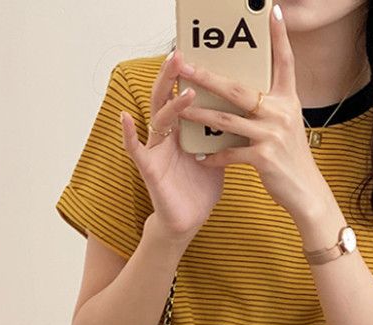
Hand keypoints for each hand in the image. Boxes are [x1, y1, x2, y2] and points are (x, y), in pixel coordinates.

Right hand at [118, 49, 224, 236]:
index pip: (182, 96)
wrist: (188, 222)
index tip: (197, 53)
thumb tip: (247, 115)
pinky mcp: (149, 170)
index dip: (187, 76)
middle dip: (172, 76)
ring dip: (169, 103)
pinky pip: (134, 149)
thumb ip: (225, 136)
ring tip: (184, 89)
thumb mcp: (218, 157)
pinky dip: (128, 134)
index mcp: (183, 131)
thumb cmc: (200, 190)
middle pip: (165, 98)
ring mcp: (156, 151)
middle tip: (181, 54)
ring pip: (157, 119)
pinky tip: (125, 118)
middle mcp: (166, 136)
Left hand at [176, 4, 329, 222]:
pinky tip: (201, 156)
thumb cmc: (291, 160)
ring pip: (227, 119)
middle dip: (207, 76)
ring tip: (180, 108)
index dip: (279, 37)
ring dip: (200, 113)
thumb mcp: (287, 127)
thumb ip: (269, 108)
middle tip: (185, 64)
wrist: (306, 193)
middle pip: (238, 89)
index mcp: (288, 101)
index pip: (285, 63)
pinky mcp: (265, 158)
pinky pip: (231, 153)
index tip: (272, 11)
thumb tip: (241, 92)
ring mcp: (273, 135)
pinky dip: (214, 156)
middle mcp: (282, 113)